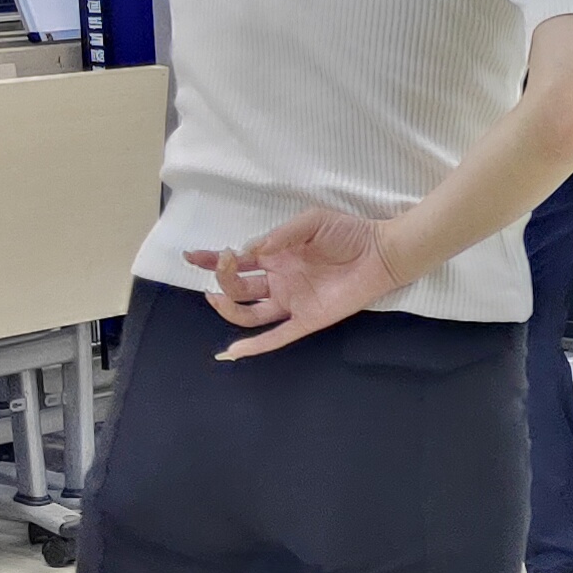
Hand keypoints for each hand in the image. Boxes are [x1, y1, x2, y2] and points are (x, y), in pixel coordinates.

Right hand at [185, 208, 405, 355]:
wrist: (381, 252)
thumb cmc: (349, 233)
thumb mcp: (312, 221)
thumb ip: (282, 234)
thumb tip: (251, 249)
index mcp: (276, 257)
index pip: (237, 261)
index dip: (212, 259)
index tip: (191, 256)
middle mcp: (278, 281)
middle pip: (238, 286)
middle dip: (224, 276)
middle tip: (225, 262)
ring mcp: (291, 301)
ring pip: (249, 312)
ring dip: (229, 307)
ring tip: (217, 296)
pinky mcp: (307, 319)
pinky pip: (277, 336)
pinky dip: (255, 345)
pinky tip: (232, 351)